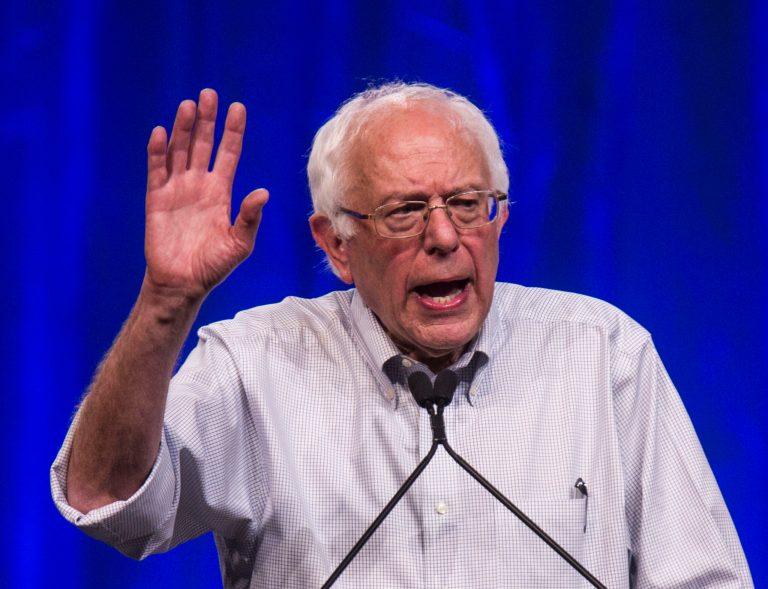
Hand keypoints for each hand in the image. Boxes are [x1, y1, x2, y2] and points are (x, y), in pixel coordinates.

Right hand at [144, 89, 267, 299]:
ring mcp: (177, 190)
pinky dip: (158, 152)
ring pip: (180, 152)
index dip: (232, 132)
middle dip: (207, 120)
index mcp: (221, 193)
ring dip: (184, 129)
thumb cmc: (214, 266)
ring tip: (188, 105)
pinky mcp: (156, 199)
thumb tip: (263, 192)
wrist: (182, 283)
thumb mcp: (239, 244)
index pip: (229, 154)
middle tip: (209, 94)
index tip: (237, 108)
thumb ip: (250, 217)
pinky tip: (162, 133)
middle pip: (203, 145)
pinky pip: (156, 171)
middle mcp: (199, 186)